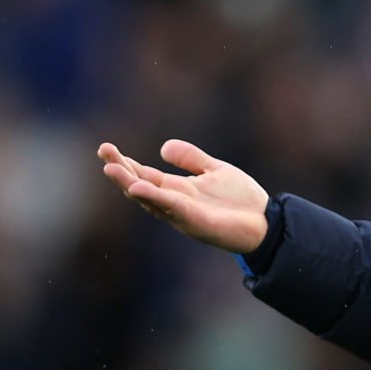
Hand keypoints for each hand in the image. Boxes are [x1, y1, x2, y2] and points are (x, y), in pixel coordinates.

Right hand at [97, 139, 268, 253]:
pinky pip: (172, 208)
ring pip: (150, 199)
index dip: (125, 163)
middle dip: (120, 171)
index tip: (106, 149)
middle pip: (140, 186)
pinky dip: (156, 198)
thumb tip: (163, 147)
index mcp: (178, 190)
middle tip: (103, 152)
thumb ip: (191, 159)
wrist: (267, 222)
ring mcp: (183, 214)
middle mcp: (175, 203)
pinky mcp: (197, 222)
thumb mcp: (215, 170)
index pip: (144, 175)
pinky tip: (139, 187)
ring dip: (130, 184)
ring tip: (111, 170)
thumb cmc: (241, 200)